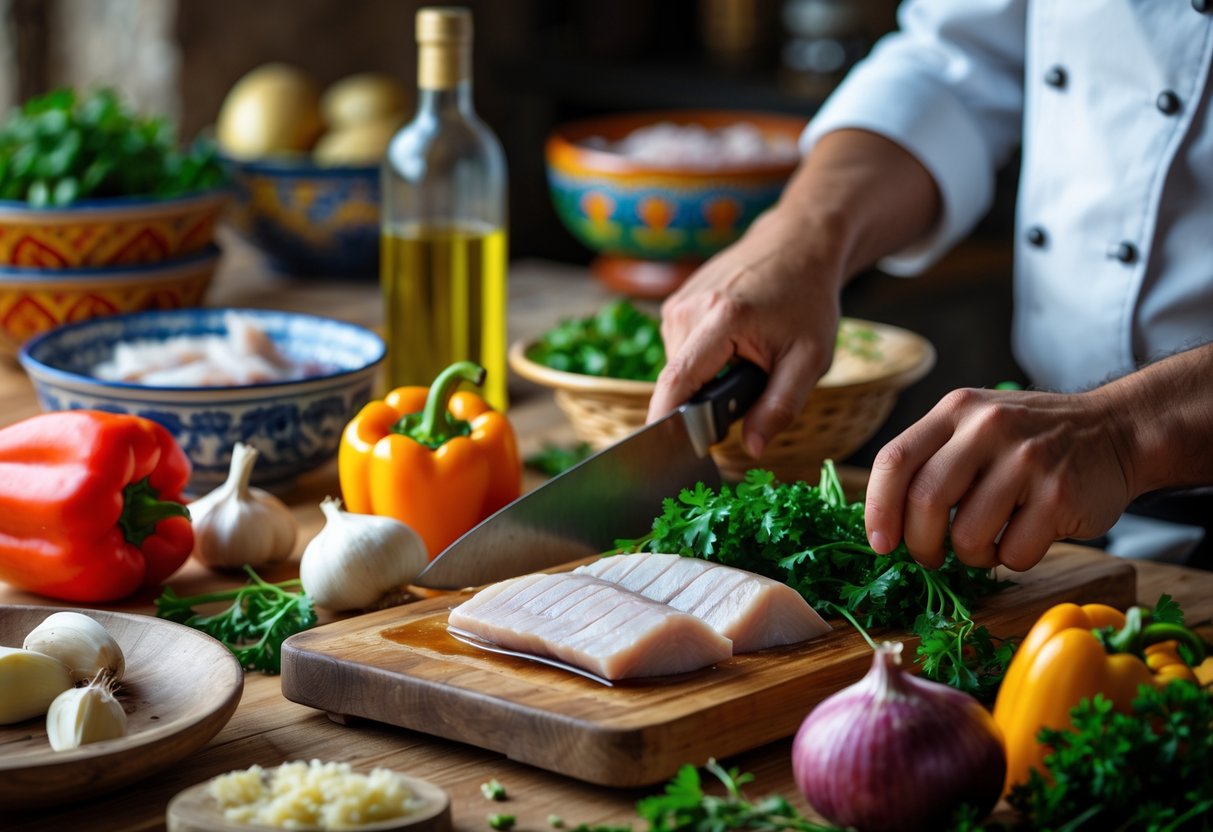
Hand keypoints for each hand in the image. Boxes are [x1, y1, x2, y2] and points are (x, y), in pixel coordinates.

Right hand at [644, 128, 943, 457]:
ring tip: (744, 358)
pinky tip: (731, 346)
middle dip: (707, 399)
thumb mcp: (809, 359)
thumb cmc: (808, 300)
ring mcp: (677, 303)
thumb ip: (781, 406)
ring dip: (707, 378)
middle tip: (751, 384)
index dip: (666, 420)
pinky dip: (703, 361)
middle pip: (680, 381)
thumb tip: (754, 448)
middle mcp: (689, 308)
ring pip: (679, 368)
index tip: (662, 451)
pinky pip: (681, 351)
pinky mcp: (674, 303)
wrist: (796, 244)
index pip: (678, 380)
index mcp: (722, 318)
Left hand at [863, 387, 1132, 570]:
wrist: (1116, 430)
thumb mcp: (975, 426)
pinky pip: (1014, 552)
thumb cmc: (1029, 441)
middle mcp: (988, 427)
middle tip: (930, 557)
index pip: (894, 460)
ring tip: (987, 543)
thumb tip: (883, 524)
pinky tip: (1025, 536)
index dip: (878, 508)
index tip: (880, 544)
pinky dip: (1012, 559)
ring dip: (971, 556)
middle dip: (920, 544)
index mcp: (956, 410)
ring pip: (968, 536)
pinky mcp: (1060, 494)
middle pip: (925, 501)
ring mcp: (1027, 459)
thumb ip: (931, 460)